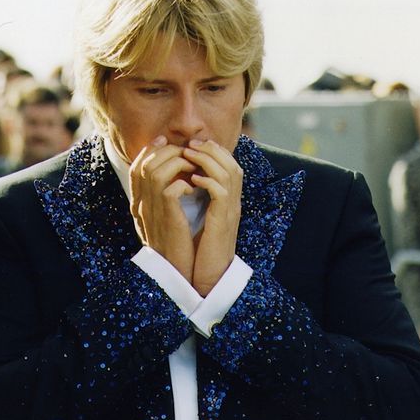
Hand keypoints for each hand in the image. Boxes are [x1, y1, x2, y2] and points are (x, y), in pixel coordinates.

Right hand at [129, 135, 196, 281]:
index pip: (137, 167)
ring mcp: (151, 211)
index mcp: (138, 202)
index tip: (165, 141)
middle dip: (168, 152)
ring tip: (192, 168)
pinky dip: (185, 182)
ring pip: (156, 171)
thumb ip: (162, 194)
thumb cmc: (173, 242)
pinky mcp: (167, 218)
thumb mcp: (163, 215)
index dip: (150, 150)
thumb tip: (172, 169)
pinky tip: (195, 188)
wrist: (174, 270)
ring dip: (178, 163)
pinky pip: (171, 189)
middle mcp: (140, 205)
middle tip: (187, 153)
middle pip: (146, 164)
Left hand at [182, 139, 242, 296]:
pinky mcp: (224, 220)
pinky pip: (222, 192)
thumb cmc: (201, 249)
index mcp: (228, 201)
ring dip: (208, 160)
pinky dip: (208, 181)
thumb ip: (198, 200)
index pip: (228, 165)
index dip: (213, 151)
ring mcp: (231, 211)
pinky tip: (193, 179)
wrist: (210, 275)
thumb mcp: (200, 219)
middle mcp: (233, 203)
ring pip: (229, 173)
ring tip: (189, 154)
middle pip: (232, 164)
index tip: (193, 144)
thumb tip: (185, 181)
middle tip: (191, 143)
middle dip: (211, 150)